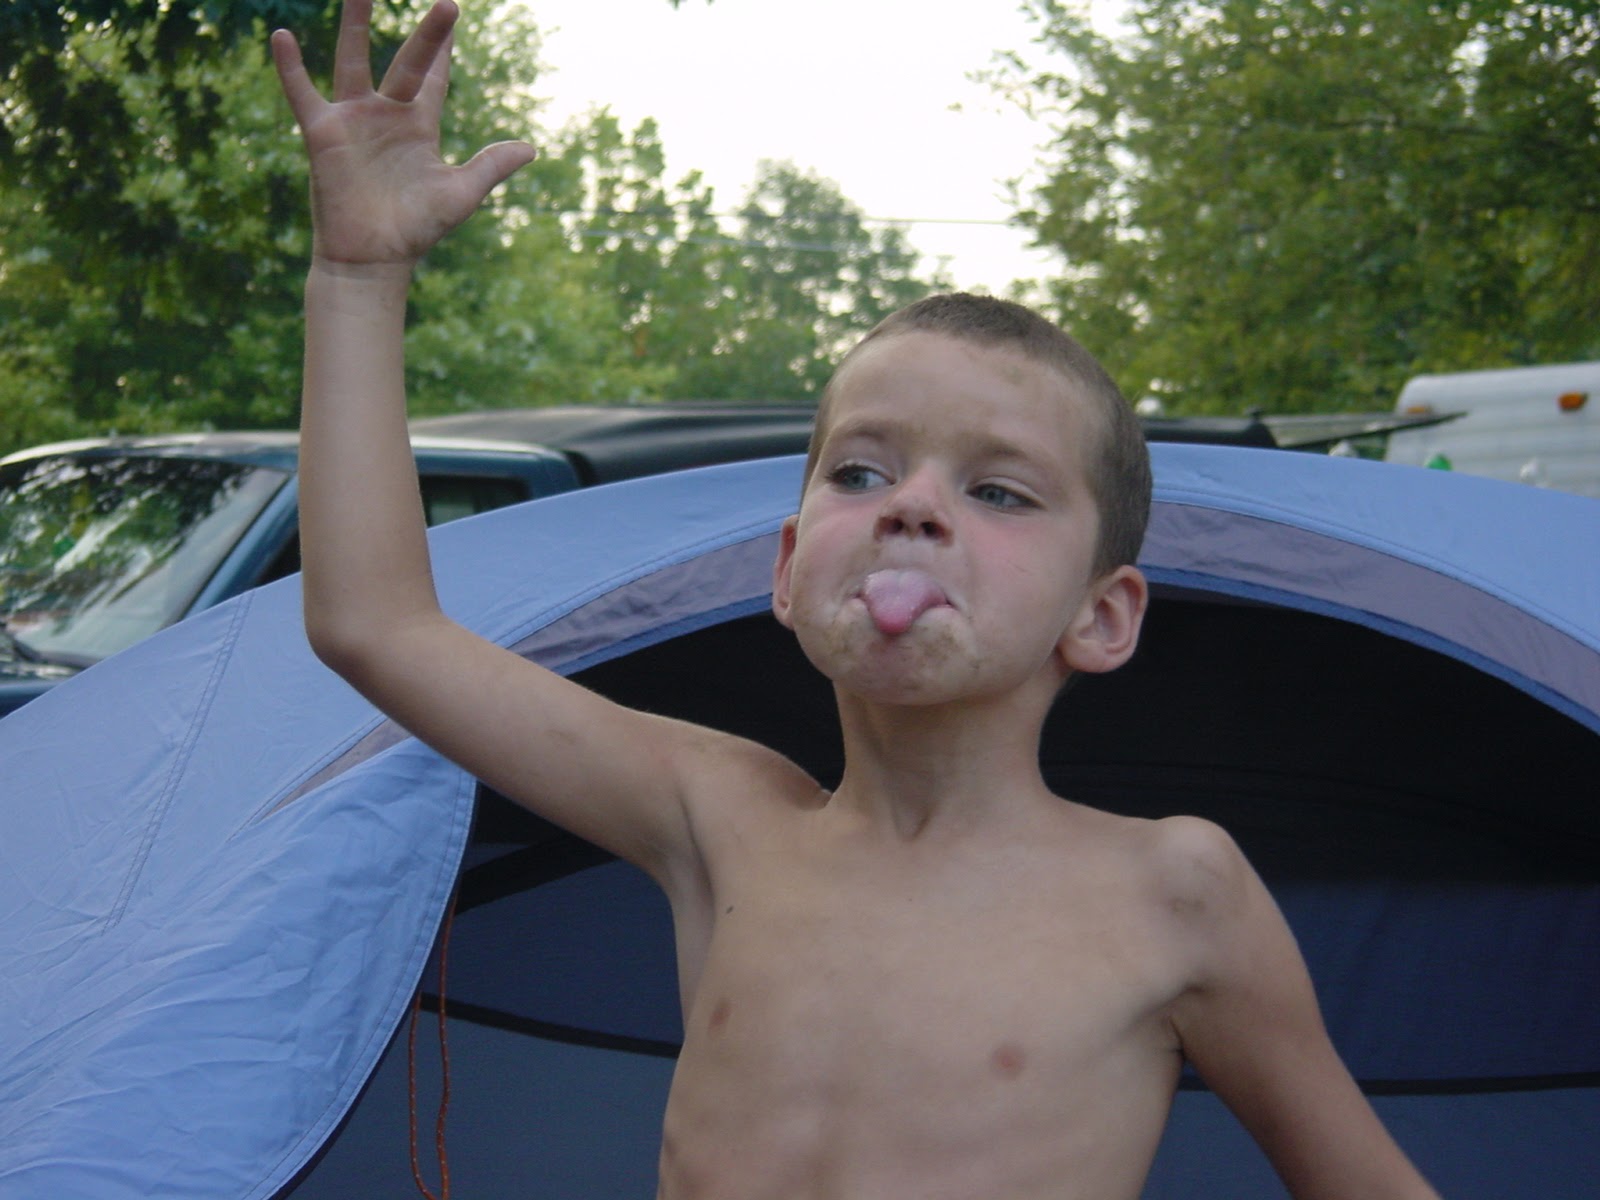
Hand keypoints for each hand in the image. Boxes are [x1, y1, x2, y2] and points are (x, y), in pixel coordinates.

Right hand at [271, 0, 535, 269]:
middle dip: (428, 35)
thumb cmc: (416, 228)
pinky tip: (281, 37)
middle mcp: (386, 115)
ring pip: (353, 61)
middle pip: (409, 63)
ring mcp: (354, 120)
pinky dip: (290, 68)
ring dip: (355, 25)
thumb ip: (492, 167)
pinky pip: (302, 93)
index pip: (435, 79)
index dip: (445, 50)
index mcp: (419, 126)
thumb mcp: (461, 193)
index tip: (452, 13)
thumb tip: (532, 148)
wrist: (375, 257)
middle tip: (449, 3)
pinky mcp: (323, 133)